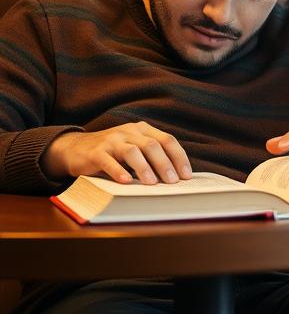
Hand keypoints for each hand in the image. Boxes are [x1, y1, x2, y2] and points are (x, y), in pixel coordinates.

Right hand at [42, 123, 191, 184]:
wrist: (76, 148)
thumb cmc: (112, 153)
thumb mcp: (133, 149)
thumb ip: (150, 156)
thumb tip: (175, 177)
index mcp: (142, 130)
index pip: (167, 140)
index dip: (179, 157)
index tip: (186, 175)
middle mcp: (128, 131)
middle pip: (152, 145)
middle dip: (164, 164)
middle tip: (172, 182)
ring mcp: (111, 140)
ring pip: (132, 151)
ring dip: (144, 168)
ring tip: (152, 183)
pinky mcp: (95, 152)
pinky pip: (108, 160)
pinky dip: (118, 171)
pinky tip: (126, 181)